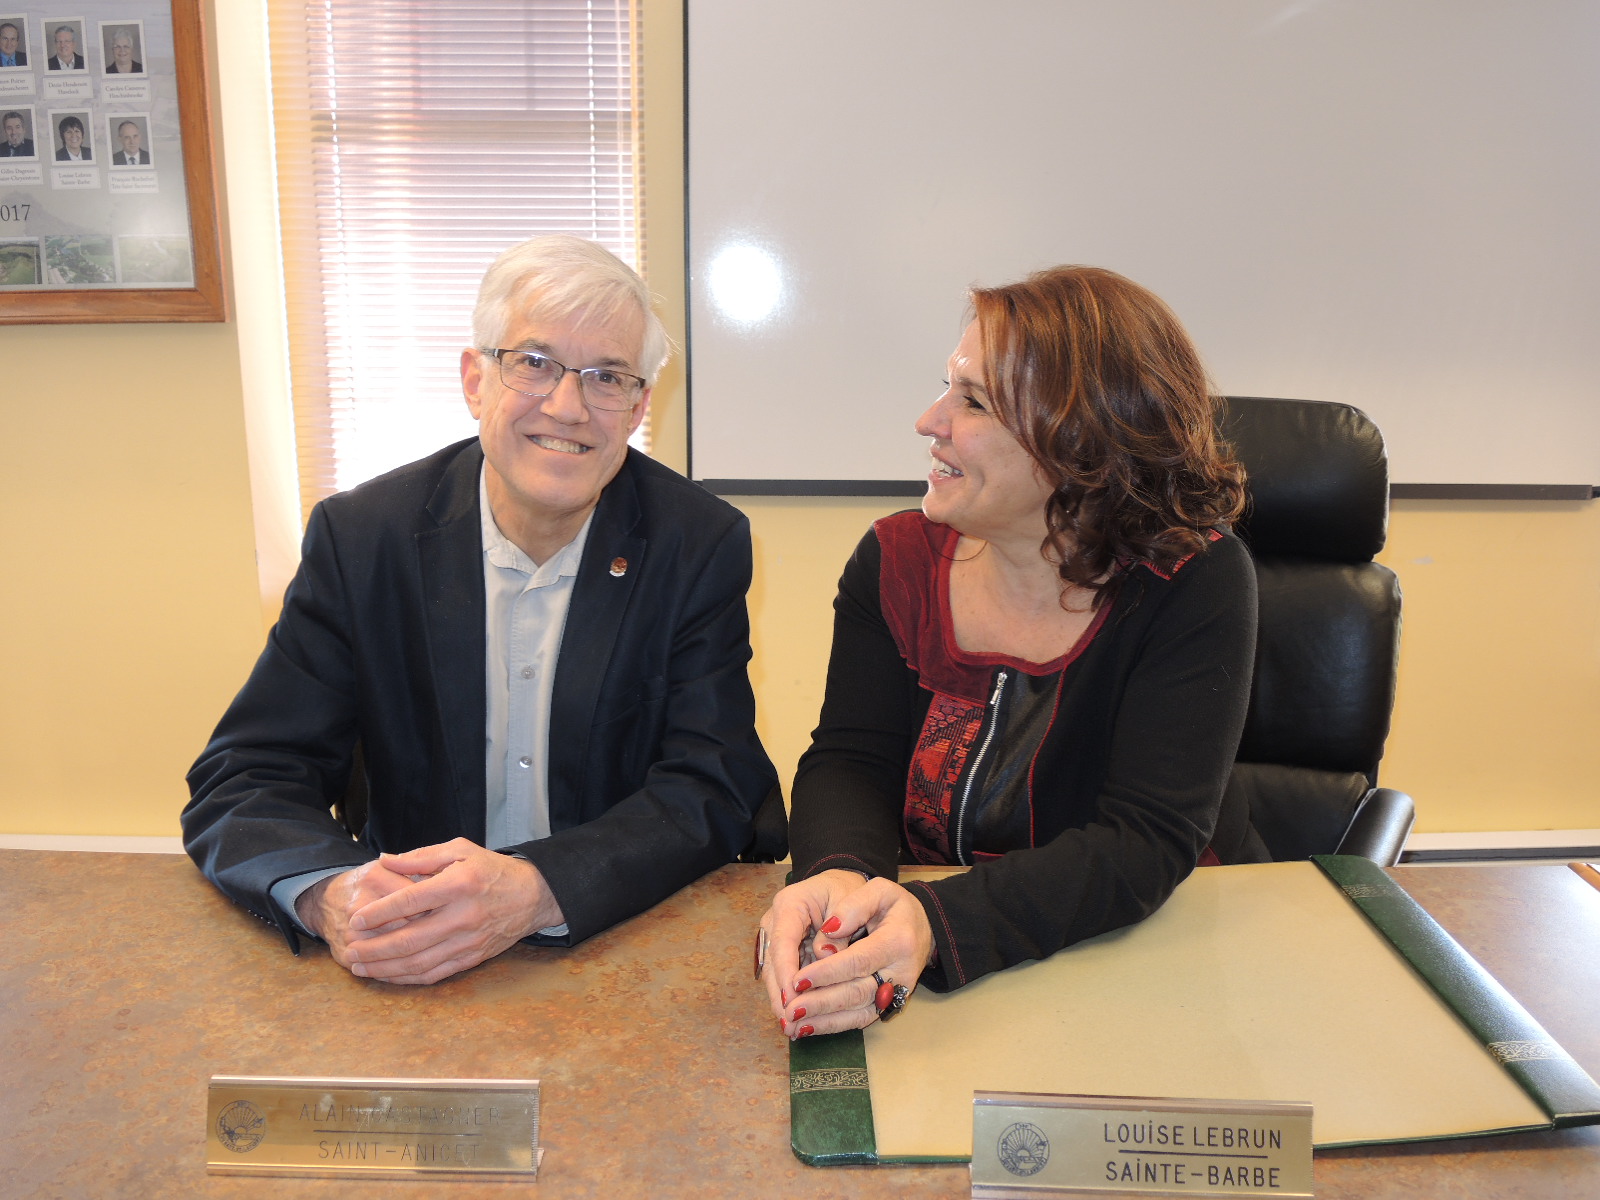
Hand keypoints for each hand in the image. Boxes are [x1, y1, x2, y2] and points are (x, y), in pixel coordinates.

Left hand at [312, 838, 564, 984]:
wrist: (533, 896)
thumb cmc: (492, 869)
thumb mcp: (460, 850)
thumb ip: (420, 857)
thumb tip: (385, 861)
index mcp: (458, 884)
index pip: (410, 901)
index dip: (379, 912)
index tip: (355, 920)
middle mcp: (464, 915)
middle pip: (410, 939)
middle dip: (374, 948)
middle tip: (349, 949)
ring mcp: (469, 941)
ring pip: (419, 962)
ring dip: (385, 967)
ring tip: (360, 966)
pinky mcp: (473, 957)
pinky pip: (435, 974)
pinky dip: (407, 978)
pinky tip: (388, 975)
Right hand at [758, 869, 869, 1025]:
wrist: (841, 885)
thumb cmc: (847, 890)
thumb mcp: (849, 899)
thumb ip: (840, 926)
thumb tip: (827, 955)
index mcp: (790, 903)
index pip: (783, 940)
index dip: (786, 970)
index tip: (793, 996)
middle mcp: (777, 921)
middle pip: (773, 962)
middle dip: (780, 994)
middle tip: (789, 1022)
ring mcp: (777, 938)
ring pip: (775, 974)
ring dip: (782, 1001)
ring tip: (790, 1028)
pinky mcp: (785, 953)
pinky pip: (785, 977)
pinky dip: (790, 998)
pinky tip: (797, 1020)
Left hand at [760, 872, 934, 1036]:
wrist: (922, 926)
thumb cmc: (895, 906)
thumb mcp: (879, 890)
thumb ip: (854, 905)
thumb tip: (830, 928)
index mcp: (898, 941)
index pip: (857, 960)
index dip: (826, 972)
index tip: (797, 979)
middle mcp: (900, 972)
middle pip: (857, 993)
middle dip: (821, 1002)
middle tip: (790, 1008)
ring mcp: (896, 992)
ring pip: (859, 1013)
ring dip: (824, 1021)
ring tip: (793, 1024)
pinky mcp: (888, 1004)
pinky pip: (861, 1019)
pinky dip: (834, 1025)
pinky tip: (809, 1027)